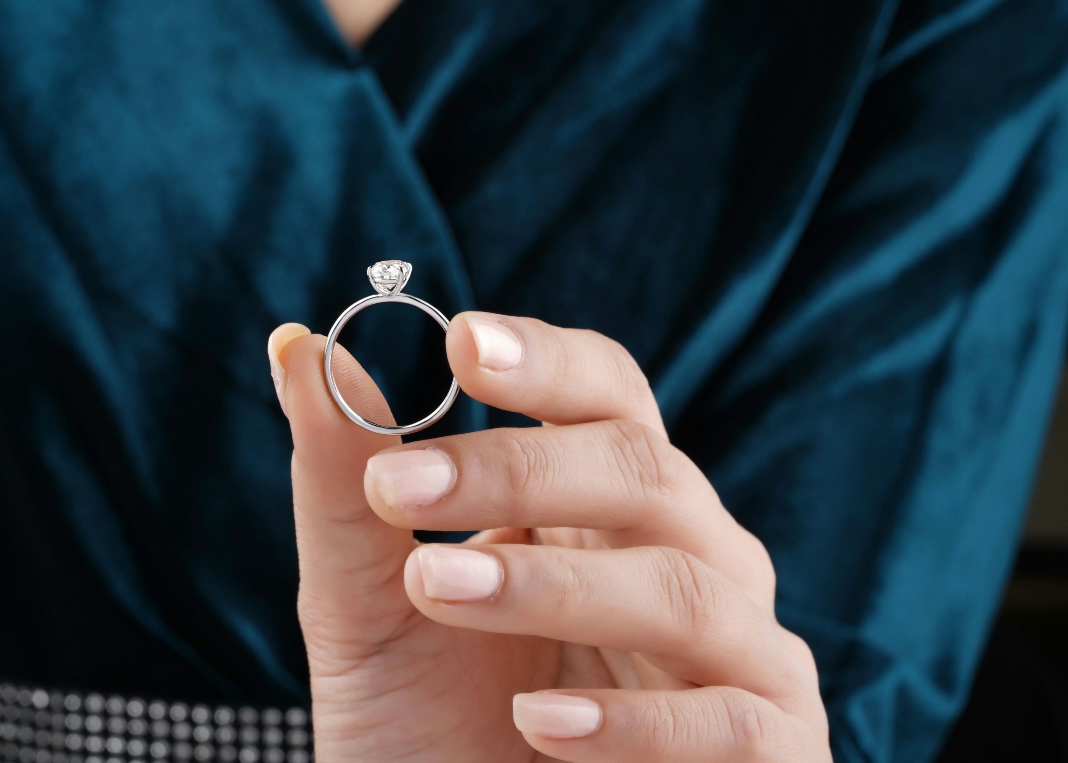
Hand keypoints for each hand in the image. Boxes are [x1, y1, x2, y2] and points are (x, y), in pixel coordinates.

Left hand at [268, 312, 829, 761]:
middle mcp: (690, 553)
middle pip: (644, 469)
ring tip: (437, 589)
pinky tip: (536, 722)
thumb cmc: (430, 725)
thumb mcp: (370, 603)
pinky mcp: (770, 751)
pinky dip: (632, 722)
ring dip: (555, 586)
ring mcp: (740, 651)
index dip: (549, 363)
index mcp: (606, 502)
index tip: (461, 345)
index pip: (609, 394)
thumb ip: (347, 486)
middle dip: (521, 472)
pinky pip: (728, 721)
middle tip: (400, 488)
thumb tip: (296, 346)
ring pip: (682, 587)